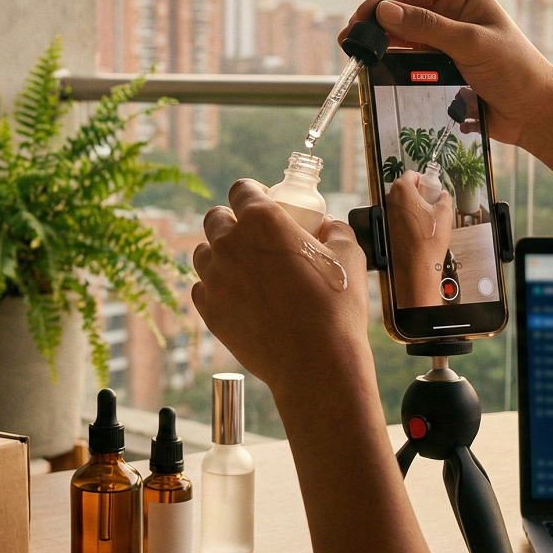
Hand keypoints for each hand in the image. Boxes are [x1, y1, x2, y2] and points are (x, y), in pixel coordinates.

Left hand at [190, 180, 371, 394]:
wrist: (316, 362)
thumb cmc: (336, 307)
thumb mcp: (349, 254)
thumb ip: (334, 229)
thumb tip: (326, 227)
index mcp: (261, 219)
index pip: (241, 189)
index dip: (253, 193)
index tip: (265, 203)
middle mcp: (229, 243)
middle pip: (215, 218)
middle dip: (232, 222)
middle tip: (255, 239)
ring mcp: (214, 277)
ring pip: (204, 253)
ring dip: (220, 254)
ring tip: (245, 269)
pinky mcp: (208, 310)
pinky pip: (202, 288)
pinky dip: (216, 288)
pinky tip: (239, 295)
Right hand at [340, 0, 552, 149]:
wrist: (534, 112)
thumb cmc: (515, 71)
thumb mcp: (471, 44)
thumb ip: (427, 26)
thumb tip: (384, 11)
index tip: (365, 16)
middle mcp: (449, 11)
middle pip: (399, 4)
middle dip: (373, 17)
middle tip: (352, 38)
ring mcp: (442, 37)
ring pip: (398, 31)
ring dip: (377, 39)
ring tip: (356, 52)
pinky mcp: (437, 63)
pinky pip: (405, 55)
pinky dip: (387, 58)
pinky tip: (374, 64)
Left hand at [384, 172, 453, 307]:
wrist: (416, 265)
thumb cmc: (428, 240)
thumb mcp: (445, 212)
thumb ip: (444, 197)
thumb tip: (443, 195)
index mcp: (402, 190)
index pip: (411, 174)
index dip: (424, 179)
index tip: (431, 186)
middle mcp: (390, 200)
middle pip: (404, 187)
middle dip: (418, 192)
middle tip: (431, 201)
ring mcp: (386, 214)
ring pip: (401, 202)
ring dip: (413, 205)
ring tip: (428, 217)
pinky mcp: (387, 226)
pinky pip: (398, 215)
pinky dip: (408, 217)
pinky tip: (420, 228)